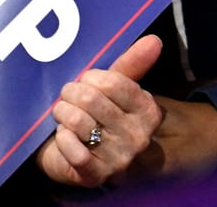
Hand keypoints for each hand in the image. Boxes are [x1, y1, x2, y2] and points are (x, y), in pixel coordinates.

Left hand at [35, 35, 165, 186]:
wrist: (85, 160)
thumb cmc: (100, 118)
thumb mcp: (116, 91)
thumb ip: (132, 65)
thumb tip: (154, 40)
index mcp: (148, 112)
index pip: (113, 82)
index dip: (91, 77)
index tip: (84, 80)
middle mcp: (138, 137)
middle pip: (91, 100)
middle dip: (71, 93)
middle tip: (67, 96)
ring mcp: (119, 159)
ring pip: (79, 122)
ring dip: (62, 114)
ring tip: (62, 114)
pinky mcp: (96, 176)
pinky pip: (73, 150)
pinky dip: (62, 139)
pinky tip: (63, 135)